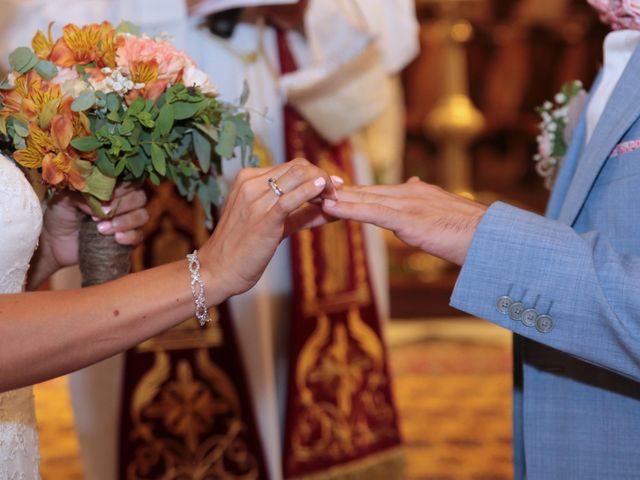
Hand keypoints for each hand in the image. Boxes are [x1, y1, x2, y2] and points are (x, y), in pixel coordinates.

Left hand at [40, 183, 148, 270]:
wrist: (53, 243)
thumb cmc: (58, 215)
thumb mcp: (64, 198)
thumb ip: (82, 193)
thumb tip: (101, 202)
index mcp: (110, 187)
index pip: (129, 180)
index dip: (122, 188)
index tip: (105, 197)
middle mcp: (122, 201)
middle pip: (140, 197)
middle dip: (123, 205)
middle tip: (102, 214)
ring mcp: (126, 220)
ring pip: (142, 216)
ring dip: (125, 221)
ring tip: (102, 229)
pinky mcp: (126, 239)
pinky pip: (139, 236)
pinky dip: (130, 236)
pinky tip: (116, 239)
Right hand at [200, 158, 335, 298]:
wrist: (219, 270)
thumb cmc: (243, 248)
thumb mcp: (272, 223)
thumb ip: (299, 213)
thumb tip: (329, 208)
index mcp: (248, 179)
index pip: (291, 165)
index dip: (315, 173)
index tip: (332, 185)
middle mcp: (250, 183)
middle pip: (297, 167)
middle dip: (322, 175)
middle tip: (338, 191)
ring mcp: (255, 199)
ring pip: (297, 177)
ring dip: (322, 184)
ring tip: (335, 197)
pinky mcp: (263, 218)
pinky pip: (290, 199)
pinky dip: (311, 192)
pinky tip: (325, 193)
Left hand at [321, 177, 487, 264]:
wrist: (488, 237)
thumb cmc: (469, 230)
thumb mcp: (442, 211)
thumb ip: (423, 200)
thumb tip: (412, 185)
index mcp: (416, 192)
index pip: (378, 191)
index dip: (354, 192)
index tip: (332, 190)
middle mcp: (409, 192)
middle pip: (366, 191)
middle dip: (339, 192)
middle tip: (312, 188)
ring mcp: (408, 204)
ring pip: (365, 199)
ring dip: (338, 198)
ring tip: (312, 196)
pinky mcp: (407, 218)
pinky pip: (372, 212)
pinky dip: (350, 209)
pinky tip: (332, 208)